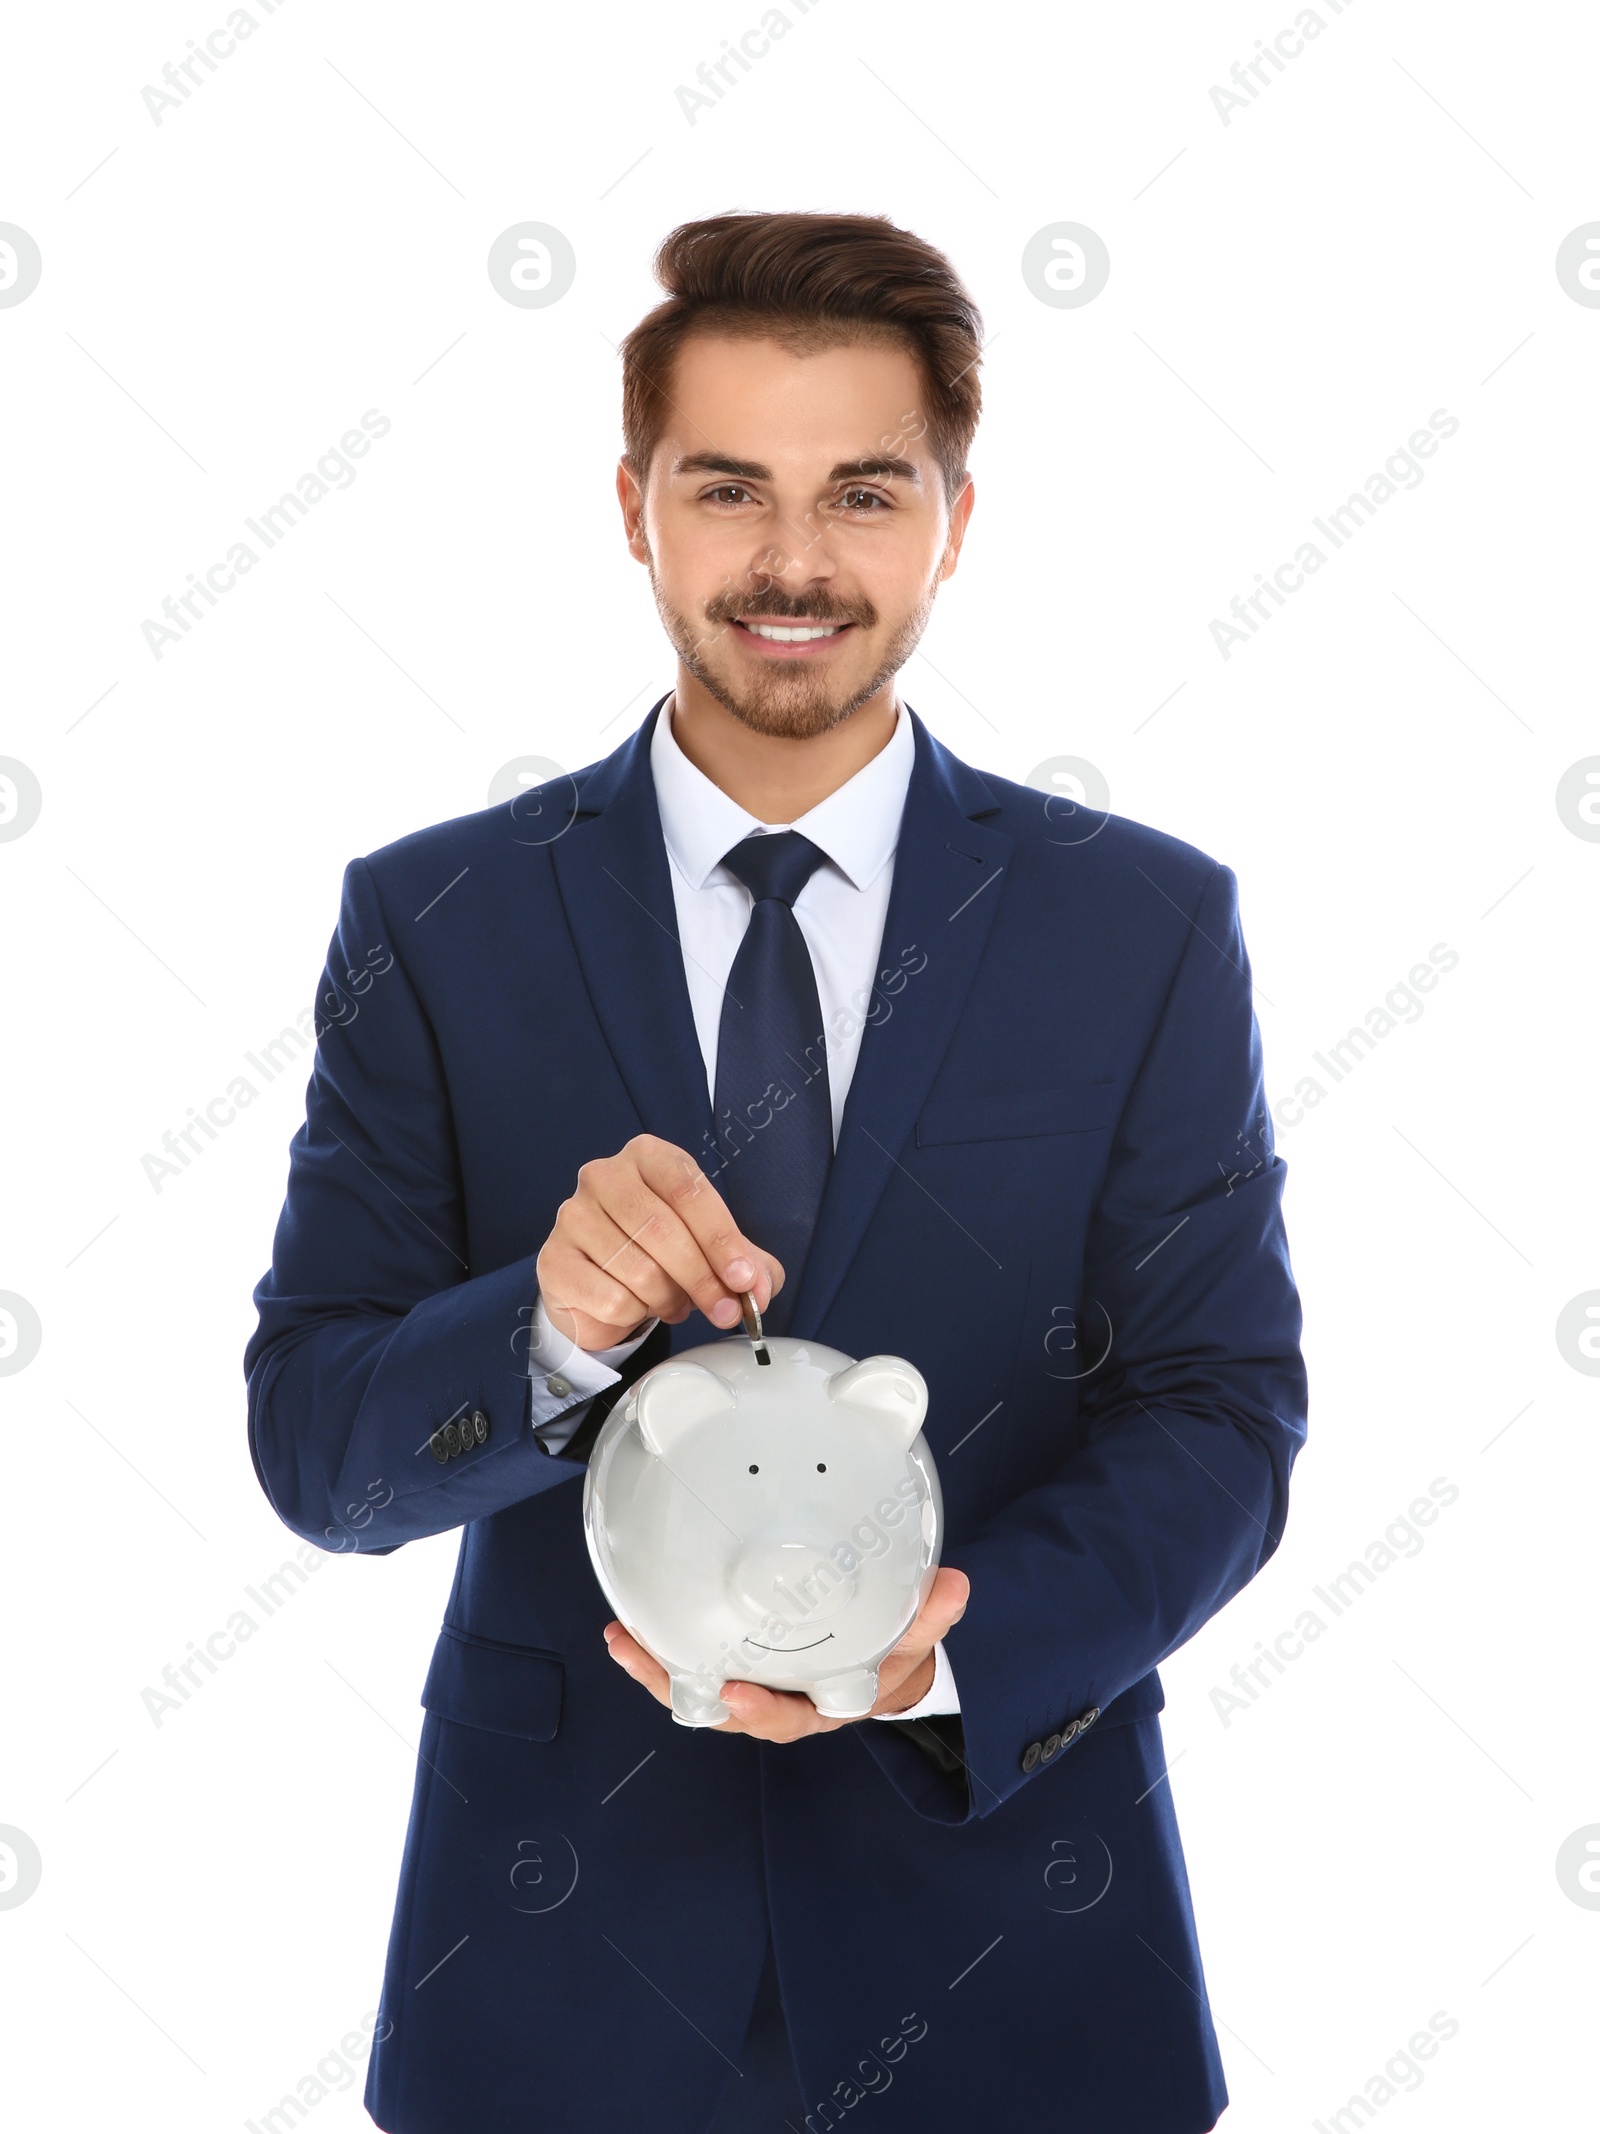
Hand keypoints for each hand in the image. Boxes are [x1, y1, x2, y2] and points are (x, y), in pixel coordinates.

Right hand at [537, 1133, 783, 1350]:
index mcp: (648, 1156)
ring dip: (668, 1300)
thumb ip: (747, 1264)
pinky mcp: (554, 1260)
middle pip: (663, 1231)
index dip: (722, 1240)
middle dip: (703, 1279)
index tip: (744, 1278)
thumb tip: (759, 1285)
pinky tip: (634, 1306)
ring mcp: (572, 1215)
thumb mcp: (714, 1251)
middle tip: (725, 1311)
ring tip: (672, 1302)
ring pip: (639, 1270)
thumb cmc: (661, 1255)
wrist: (599, 1286)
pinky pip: (610, 1299)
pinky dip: (634, 1314)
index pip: (689, 1191)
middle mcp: (604, 1175)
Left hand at [602, 1567, 970, 1741]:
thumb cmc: (893, 1650)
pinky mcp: (736, 1661)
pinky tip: (635, 1621)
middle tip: (639, 1654)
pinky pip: (693, 1661)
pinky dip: (664, 1646)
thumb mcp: (915, 1637)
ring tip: (621, 1639)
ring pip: (697, 1689)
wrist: (885, 1658)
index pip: (786, 1718)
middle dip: (675, 1685)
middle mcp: (779, 1703)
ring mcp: (754, 1684)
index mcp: (820, 1705)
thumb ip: (931, 1616)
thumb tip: (955, 1586)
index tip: (735, 1695)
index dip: (759, 1711)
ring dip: (655, 1667)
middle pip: (720, 1709)